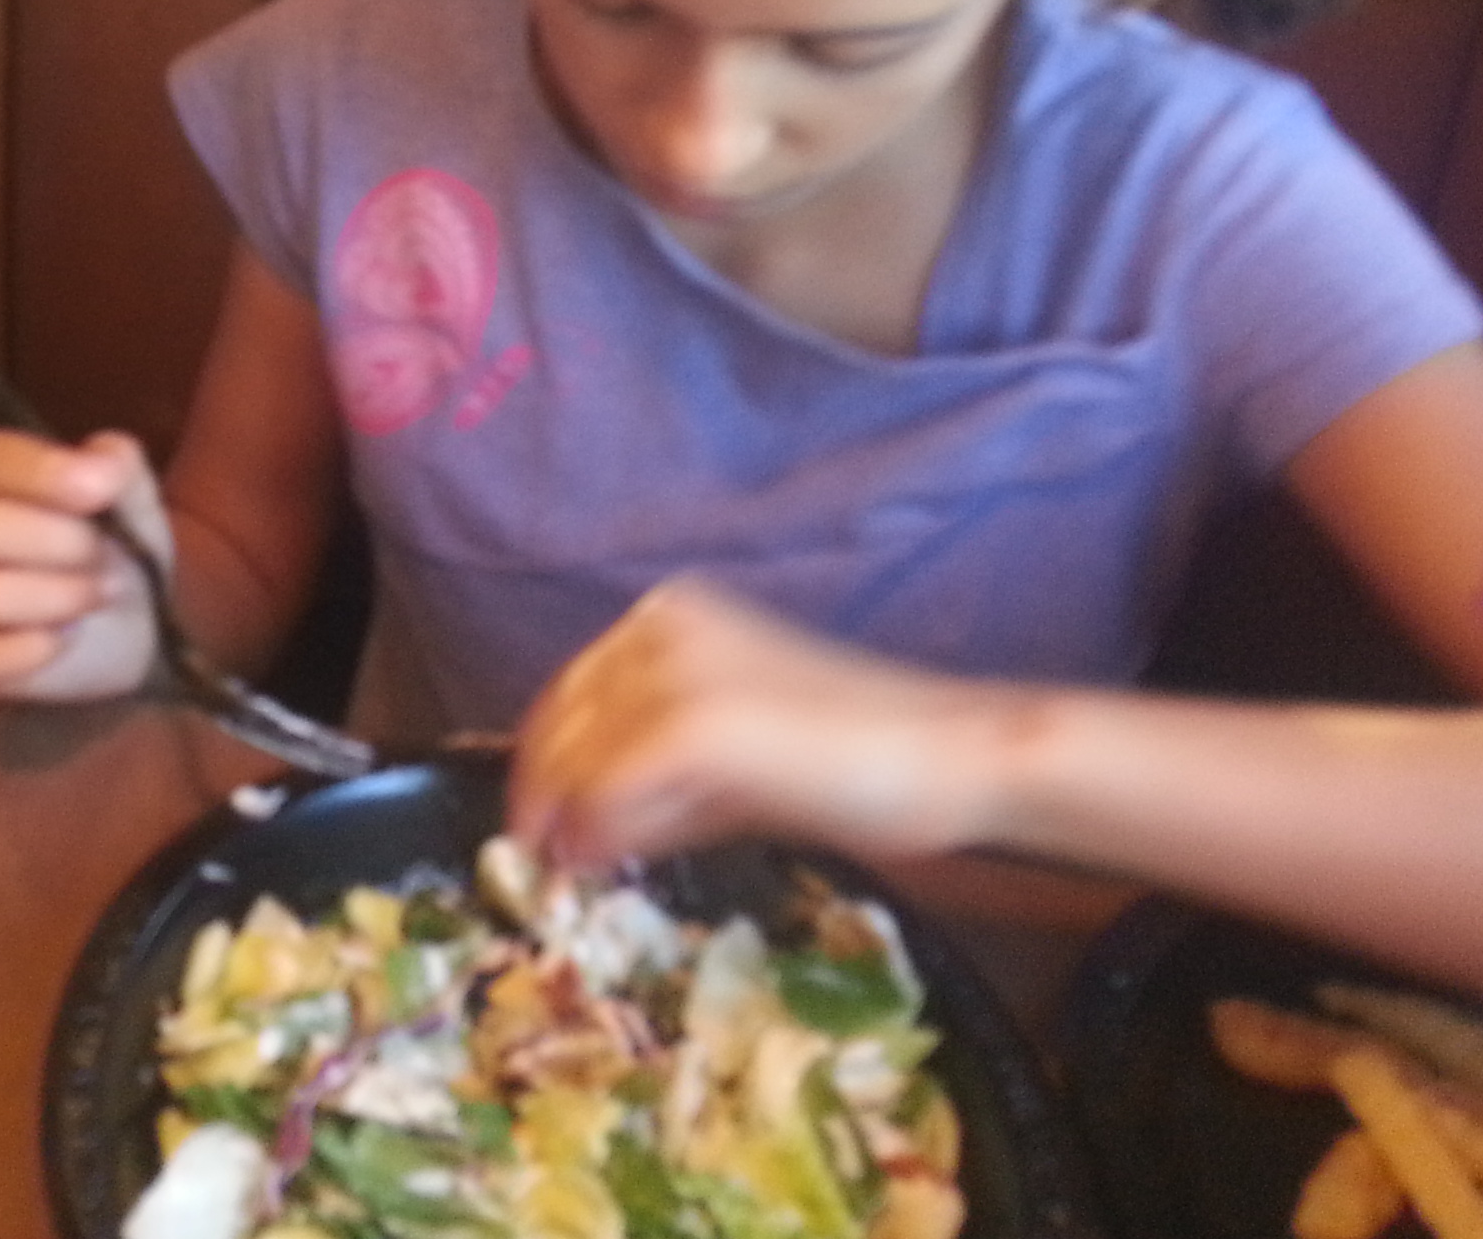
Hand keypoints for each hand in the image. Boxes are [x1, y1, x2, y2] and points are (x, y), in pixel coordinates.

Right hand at [0, 427, 171, 702]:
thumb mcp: (131, 489)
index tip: (99, 492)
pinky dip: (46, 647)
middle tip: (105, 554)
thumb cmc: (121, 540)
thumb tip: (96, 471)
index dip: (42, 473)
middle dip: (63, 542)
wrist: (141, 621)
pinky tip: (72, 635)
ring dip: (63, 595)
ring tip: (98, 593)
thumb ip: (115, 461)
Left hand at [508, 578, 1012, 872]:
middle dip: (546, 795)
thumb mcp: (731, 767)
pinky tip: (611, 859)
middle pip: (562, 721)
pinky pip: (613, 786)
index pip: (571, 692)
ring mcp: (675, 670)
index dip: (544, 763)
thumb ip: (654, 788)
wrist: (949, 756)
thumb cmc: (855, 764)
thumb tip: (574, 835)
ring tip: (583, 865)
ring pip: (581, 758)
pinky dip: (605, 829)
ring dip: (575, 819)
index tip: (533, 823)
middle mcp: (661, 625)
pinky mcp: (695, 723)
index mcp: (667, 616)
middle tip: (545, 858)